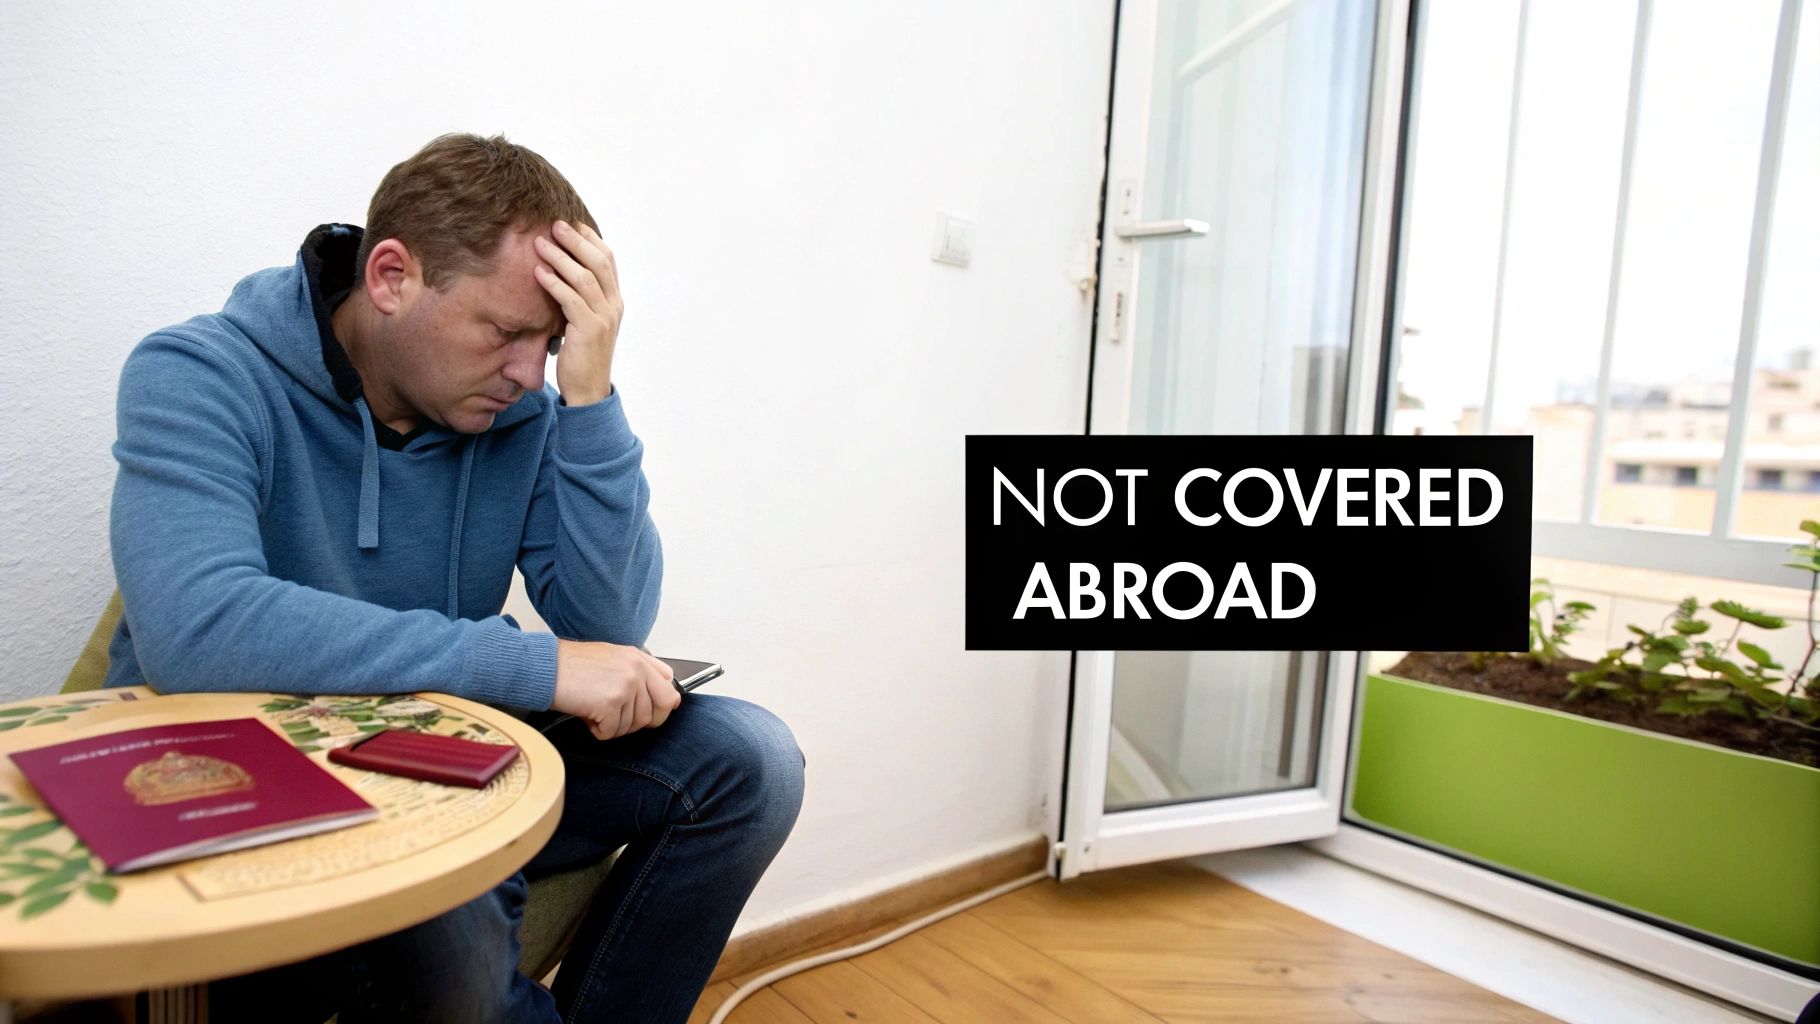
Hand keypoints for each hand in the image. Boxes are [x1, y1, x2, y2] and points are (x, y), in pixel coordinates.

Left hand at [533, 220, 622, 406]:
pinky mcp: (589, 330)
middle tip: (554, 225)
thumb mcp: (586, 321)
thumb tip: (561, 271)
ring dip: (560, 257)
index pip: (607, 260)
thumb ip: (580, 297)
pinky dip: (553, 283)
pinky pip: (570, 299)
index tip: (571, 224)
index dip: (590, 239)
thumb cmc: (582, 355)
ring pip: (584, 277)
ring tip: (539, 244)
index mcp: (615, 300)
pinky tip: (538, 273)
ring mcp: (604, 318)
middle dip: (575, 240)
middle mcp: (614, 305)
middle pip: (598, 262)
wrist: (588, 390)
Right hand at [552, 640, 679, 739]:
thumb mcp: (613, 657)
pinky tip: (587, 715)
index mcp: (639, 658)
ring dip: (614, 725)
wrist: (546, 667)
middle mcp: (636, 671)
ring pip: (633, 725)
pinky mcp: (610, 704)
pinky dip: (598, 730)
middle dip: (640, 722)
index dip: (661, 705)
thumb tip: (655, 697)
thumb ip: (637, 673)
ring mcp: (625, 687)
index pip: (670, 687)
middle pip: (657, 712)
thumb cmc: (572, 664)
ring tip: (595, 710)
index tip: (649, 710)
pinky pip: (612, 732)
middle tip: (620, 718)